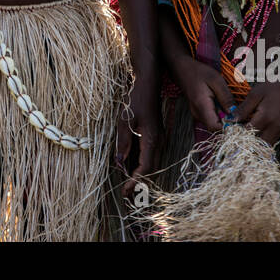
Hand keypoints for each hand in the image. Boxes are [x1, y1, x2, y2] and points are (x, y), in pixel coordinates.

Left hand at [116, 74, 160, 197]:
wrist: (148, 83)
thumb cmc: (135, 99)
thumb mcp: (125, 120)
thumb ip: (123, 143)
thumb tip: (120, 163)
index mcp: (152, 140)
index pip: (145, 168)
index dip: (135, 182)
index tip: (125, 192)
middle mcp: (159, 142)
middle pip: (150, 170)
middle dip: (139, 184)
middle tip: (126, 195)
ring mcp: (159, 139)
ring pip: (150, 163)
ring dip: (139, 174)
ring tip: (127, 185)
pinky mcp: (155, 135)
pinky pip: (149, 154)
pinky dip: (140, 163)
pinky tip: (129, 167)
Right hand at [169, 51, 236, 135]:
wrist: (183, 70)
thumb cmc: (200, 73)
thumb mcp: (216, 80)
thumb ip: (226, 97)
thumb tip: (234, 113)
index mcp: (202, 106)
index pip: (215, 127)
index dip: (228, 126)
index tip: (237, 117)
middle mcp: (197, 114)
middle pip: (216, 127)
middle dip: (227, 121)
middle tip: (235, 108)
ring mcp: (197, 114)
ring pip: (214, 123)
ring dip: (223, 117)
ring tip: (227, 103)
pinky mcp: (198, 112)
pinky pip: (211, 118)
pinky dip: (218, 113)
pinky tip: (221, 102)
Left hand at [235, 79, 279, 144]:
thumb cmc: (273, 87)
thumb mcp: (255, 94)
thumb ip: (244, 109)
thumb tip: (231, 120)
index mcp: (265, 118)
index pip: (248, 133)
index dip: (237, 134)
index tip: (229, 131)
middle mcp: (274, 128)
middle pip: (258, 145)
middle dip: (246, 144)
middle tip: (236, 136)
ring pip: (266, 146)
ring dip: (255, 144)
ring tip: (244, 137)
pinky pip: (271, 141)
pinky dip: (262, 142)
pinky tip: (254, 135)